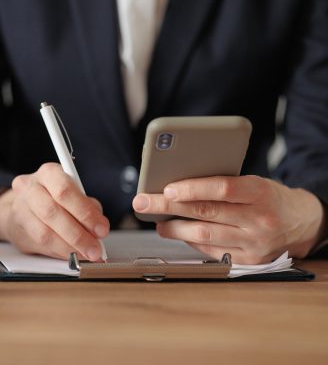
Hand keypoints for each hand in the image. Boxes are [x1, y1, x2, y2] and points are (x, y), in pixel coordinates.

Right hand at [0, 163, 109, 260]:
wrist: (23, 206)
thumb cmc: (55, 198)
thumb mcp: (75, 194)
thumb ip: (88, 208)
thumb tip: (98, 230)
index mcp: (48, 173)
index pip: (65, 191)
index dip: (85, 212)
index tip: (101, 229)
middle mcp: (29, 188)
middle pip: (52, 212)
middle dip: (78, 235)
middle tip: (95, 248)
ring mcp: (19, 209)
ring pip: (44, 233)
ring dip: (69, 247)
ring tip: (86, 254)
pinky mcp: (16, 230)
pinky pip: (40, 245)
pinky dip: (60, 252)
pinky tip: (72, 255)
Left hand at [132, 175, 325, 263]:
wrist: (301, 222)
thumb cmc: (267, 196)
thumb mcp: (253, 182)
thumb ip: (222, 184)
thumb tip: (176, 186)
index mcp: (260, 192)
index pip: (222, 189)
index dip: (193, 188)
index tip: (167, 189)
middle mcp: (259, 219)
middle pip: (206, 213)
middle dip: (167, 207)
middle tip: (142, 202)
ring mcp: (254, 244)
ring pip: (204, 236)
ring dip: (174, 228)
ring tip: (157, 221)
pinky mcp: (248, 261)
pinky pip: (211, 251)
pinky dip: (190, 241)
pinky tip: (177, 232)